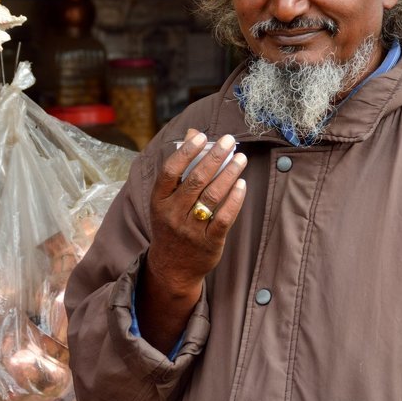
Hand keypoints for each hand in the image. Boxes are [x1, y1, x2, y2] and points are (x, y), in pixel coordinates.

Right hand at [137, 129, 247, 351]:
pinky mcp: (209, 242)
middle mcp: (172, 214)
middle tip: (231, 141)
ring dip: (229, 174)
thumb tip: (193, 133)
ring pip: (212, 197)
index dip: (186, 152)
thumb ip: (180, 166)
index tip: (203, 137)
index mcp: (159, 200)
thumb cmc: (171, 224)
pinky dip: (235, 199)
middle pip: (195, 180)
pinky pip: (224, 218)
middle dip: (215, 158)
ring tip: (241, 159)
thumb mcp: (167, 199)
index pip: (171, 171)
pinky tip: (242, 184)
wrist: (172, 268)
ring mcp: (190, 230)